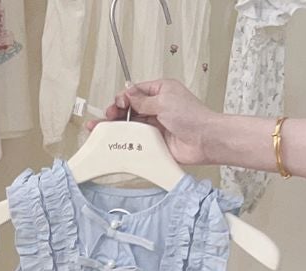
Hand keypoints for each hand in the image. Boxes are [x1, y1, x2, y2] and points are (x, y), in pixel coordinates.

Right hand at [85, 78, 219, 165]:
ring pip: (130, 125)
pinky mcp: (154, 142)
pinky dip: (125, 141)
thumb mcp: (164, 101)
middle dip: (116, 112)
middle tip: (107, 117)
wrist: (204, 141)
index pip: (135, 92)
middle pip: (129, 109)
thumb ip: (142, 100)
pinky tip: (115, 141)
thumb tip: (128, 94)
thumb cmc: (192, 117)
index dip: (123, 98)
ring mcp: (154, 126)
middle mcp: (157, 108)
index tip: (118, 104)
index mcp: (160, 92)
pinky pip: (136, 140)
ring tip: (101, 129)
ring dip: (117, 127)